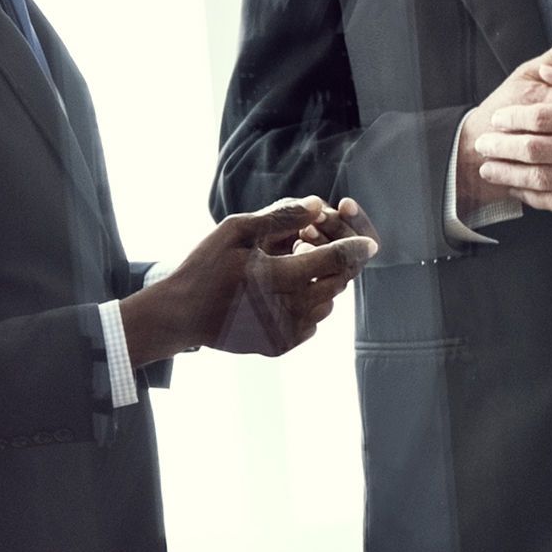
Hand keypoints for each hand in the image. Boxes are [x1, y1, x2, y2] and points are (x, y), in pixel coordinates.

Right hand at [124, 197, 378, 358]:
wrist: (181, 315)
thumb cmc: (206, 266)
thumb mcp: (236, 230)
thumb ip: (280, 217)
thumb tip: (319, 205)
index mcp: (275, 279)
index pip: (332, 263)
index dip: (353, 249)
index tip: (370, 243)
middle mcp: (285, 311)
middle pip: (335, 285)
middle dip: (335, 264)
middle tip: (314, 248)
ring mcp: (284, 333)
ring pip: (326, 305)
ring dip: (321, 284)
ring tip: (292, 268)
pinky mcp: (280, 346)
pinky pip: (311, 322)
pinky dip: (307, 304)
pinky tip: (282, 291)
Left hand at [470, 21, 551, 212]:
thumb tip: (546, 70)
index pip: (544, 120)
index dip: (515, 119)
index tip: (499, 118)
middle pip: (536, 150)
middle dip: (503, 147)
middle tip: (482, 144)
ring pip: (542, 179)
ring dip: (510, 175)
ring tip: (489, 169)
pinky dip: (534, 198)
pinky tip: (518, 190)